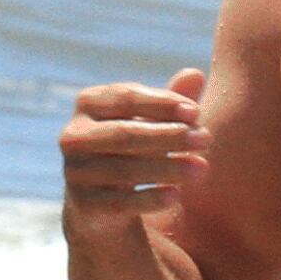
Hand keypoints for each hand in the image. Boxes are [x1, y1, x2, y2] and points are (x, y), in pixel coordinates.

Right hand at [61, 68, 203, 231]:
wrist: (103, 205)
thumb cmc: (132, 151)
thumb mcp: (149, 124)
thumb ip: (169, 104)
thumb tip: (195, 74)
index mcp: (89, 104)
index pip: (126, 97)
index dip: (162, 104)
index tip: (196, 113)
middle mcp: (74, 135)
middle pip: (125, 133)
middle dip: (169, 135)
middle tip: (206, 139)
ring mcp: (75, 171)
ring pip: (125, 169)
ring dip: (168, 168)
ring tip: (202, 168)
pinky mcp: (83, 205)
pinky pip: (121, 202)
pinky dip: (150, 199)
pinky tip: (177, 196)